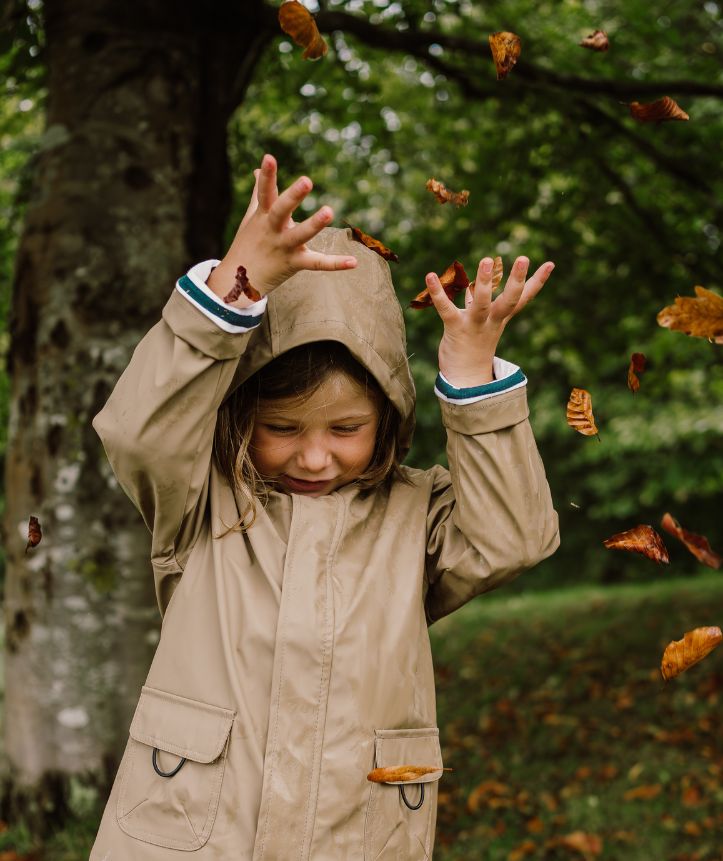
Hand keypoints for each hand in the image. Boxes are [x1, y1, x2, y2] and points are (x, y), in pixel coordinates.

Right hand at [207, 154, 356, 305]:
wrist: (240, 282)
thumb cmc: (248, 245)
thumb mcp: (252, 218)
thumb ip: (258, 194)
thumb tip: (258, 170)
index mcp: (263, 216)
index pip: (264, 193)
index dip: (267, 176)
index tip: (269, 157)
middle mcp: (272, 230)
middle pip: (281, 211)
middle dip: (292, 196)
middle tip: (307, 180)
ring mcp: (283, 247)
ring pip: (299, 235)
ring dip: (314, 224)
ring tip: (328, 211)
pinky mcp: (294, 264)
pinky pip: (316, 264)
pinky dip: (335, 264)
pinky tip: (354, 262)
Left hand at [426, 255, 553, 386]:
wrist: (465, 380)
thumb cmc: (472, 348)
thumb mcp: (480, 324)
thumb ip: (478, 304)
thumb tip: (473, 288)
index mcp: (499, 318)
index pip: (522, 299)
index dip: (537, 282)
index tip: (551, 264)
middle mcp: (491, 321)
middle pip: (508, 301)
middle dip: (517, 280)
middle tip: (523, 258)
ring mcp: (474, 326)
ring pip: (482, 304)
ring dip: (485, 283)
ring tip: (487, 261)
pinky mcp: (455, 330)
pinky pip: (447, 310)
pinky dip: (438, 293)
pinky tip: (430, 276)